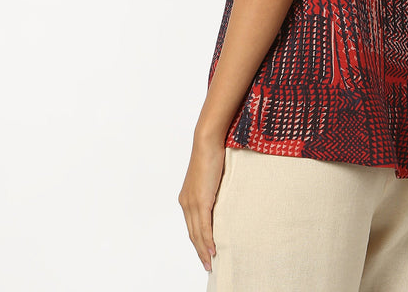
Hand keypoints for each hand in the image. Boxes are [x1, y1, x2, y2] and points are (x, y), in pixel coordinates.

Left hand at [178, 136, 225, 271]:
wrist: (207, 143)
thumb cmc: (211, 155)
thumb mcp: (210, 178)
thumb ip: (212, 191)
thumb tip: (221, 199)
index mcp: (186, 198)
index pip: (191, 226)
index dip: (197, 241)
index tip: (204, 252)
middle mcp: (186, 202)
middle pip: (192, 233)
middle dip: (199, 251)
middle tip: (207, 264)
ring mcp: (192, 202)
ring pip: (197, 233)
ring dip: (204, 250)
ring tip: (210, 262)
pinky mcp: (201, 200)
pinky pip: (204, 226)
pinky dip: (208, 239)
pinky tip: (213, 249)